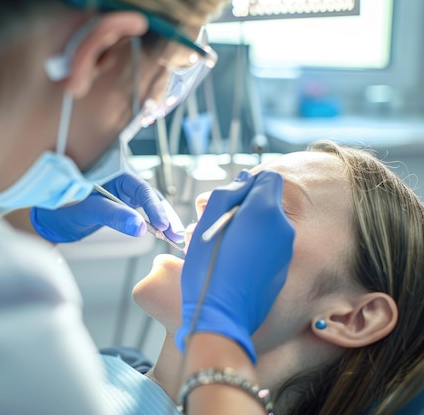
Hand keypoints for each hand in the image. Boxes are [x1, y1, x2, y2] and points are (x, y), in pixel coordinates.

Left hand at [31, 173, 184, 242]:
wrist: (49, 215)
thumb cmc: (62, 205)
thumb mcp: (87, 210)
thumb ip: (113, 216)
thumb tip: (139, 227)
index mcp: (114, 171)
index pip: (141, 189)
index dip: (155, 209)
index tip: (164, 226)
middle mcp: (122, 179)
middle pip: (152, 196)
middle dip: (166, 216)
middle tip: (177, 235)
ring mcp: (124, 192)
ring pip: (150, 205)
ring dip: (164, 221)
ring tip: (176, 238)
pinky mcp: (123, 204)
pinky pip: (143, 212)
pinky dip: (154, 223)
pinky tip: (164, 234)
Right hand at [175, 170, 294, 362]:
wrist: (222, 316)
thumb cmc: (208, 269)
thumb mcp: (206, 222)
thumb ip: (228, 194)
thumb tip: (244, 181)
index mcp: (264, 211)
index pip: (268, 177)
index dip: (247, 185)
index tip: (229, 202)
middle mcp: (283, 227)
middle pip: (268, 202)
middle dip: (246, 207)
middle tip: (220, 226)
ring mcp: (285, 250)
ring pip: (268, 225)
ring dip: (248, 228)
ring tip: (224, 248)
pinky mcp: (282, 269)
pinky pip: (269, 247)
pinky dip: (254, 247)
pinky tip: (235, 264)